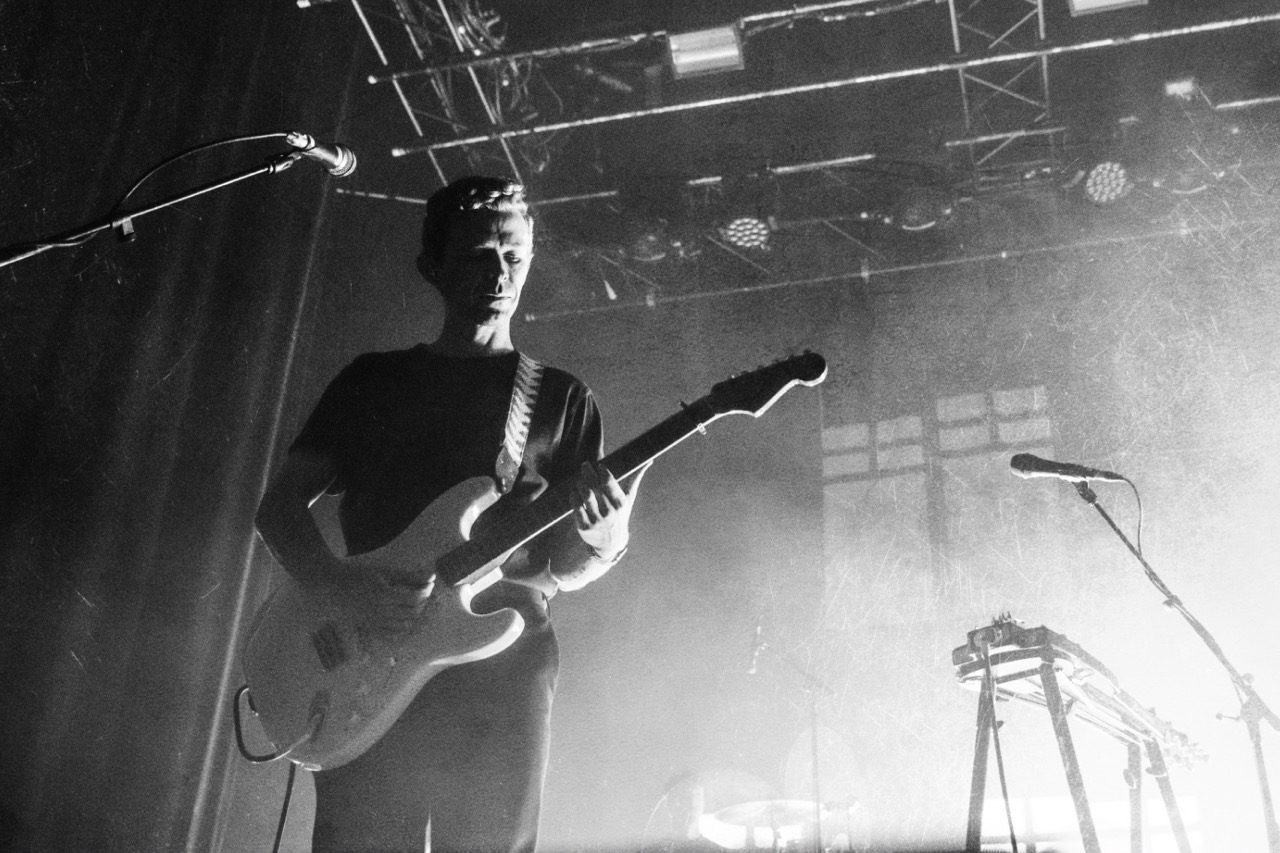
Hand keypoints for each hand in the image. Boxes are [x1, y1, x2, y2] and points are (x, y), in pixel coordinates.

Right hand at [309, 558, 433, 635]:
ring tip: (419, 607)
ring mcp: (375, 623)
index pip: (414, 599)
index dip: (425, 593)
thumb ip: (408, 576)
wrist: (332, 586)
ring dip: (416, 618)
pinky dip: (403, 630)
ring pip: (404, 626)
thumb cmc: (358, 575)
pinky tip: (407, 623)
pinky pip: (391, 635)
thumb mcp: (384, 571)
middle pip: (412, 613)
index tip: (429, 586)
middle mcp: (381, 612)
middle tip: (427, 596)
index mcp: (384, 595)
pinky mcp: (369, 628)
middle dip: (423, 605)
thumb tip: (430, 577)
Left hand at [570, 461, 647, 559]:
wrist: (611, 543)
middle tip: (585, 465)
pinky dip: (574, 497)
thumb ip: (635, 479)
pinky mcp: (585, 527)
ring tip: (580, 479)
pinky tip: (575, 492)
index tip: (599, 465)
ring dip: (580, 484)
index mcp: (620, 504)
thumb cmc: (620, 514)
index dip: (602, 471)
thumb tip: (648, 461)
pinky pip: (576, 507)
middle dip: (588, 472)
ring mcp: (596, 520)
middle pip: (594, 487)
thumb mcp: (629, 499)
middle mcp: (609, 512)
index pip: (609, 482)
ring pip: (585, 496)